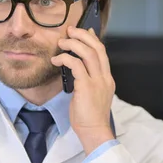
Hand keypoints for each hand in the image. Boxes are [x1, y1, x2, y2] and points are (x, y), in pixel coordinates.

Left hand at [50, 26, 115, 154]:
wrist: (94, 132)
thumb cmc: (89, 117)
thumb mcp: (91, 95)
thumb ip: (87, 80)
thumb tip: (76, 67)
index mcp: (107, 79)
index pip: (102, 52)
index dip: (93, 38)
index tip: (84, 30)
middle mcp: (105, 77)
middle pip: (97, 48)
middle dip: (83, 35)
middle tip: (70, 30)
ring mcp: (97, 82)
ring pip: (88, 53)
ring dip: (73, 44)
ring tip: (61, 42)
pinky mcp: (86, 87)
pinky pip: (75, 65)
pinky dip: (65, 58)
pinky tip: (56, 60)